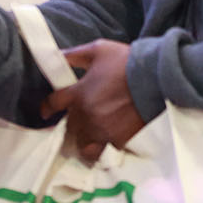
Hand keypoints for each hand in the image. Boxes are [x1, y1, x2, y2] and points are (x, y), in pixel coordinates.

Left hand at [41, 40, 143, 159]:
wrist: (156, 78)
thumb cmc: (127, 62)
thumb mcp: (99, 50)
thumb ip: (75, 55)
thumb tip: (57, 56)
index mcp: (78, 94)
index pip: (52, 104)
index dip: (47, 107)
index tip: (47, 110)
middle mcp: (86, 115)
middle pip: (68, 126)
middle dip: (71, 122)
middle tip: (78, 119)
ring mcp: (102, 130)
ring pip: (83, 143)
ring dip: (84, 138)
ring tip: (91, 134)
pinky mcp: (118, 140)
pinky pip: (102, 151)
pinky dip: (102, 148)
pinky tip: (105, 142)